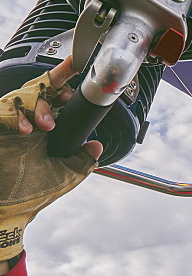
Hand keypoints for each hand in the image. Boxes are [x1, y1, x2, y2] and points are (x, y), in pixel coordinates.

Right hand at [0, 58, 101, 270]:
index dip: (66, 79)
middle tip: (67, 86)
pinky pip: (4, 108)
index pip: (58, 98)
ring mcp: (12, 123)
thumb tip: (97, 145)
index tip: (79, 65)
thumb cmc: (30, 195)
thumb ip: (82, 161)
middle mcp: (30, 122)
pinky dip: (16, 115)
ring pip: (24, 95)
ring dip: (38, 105)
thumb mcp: (64, 177)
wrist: (5, 210)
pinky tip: (26, 130)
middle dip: (56, 79)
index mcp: (48, 130)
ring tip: (46, 126)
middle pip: (41, 87)